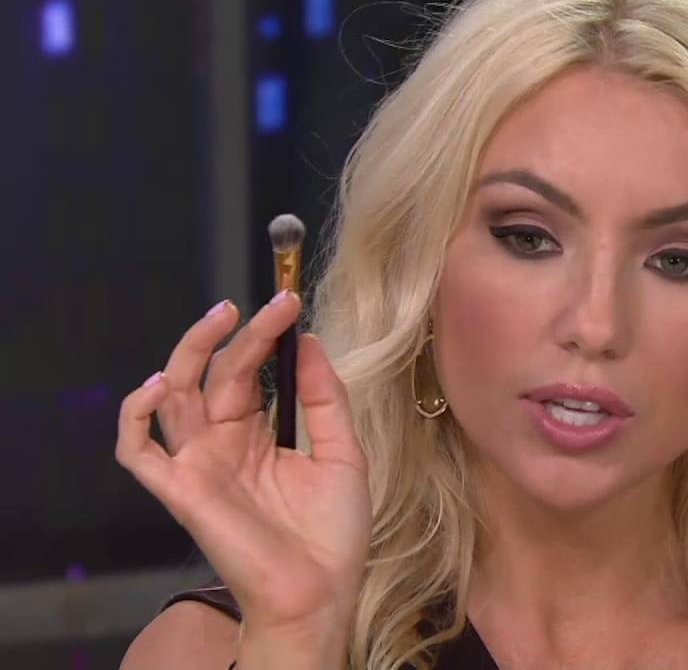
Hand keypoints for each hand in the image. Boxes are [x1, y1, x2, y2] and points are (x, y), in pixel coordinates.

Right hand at [116, 292, 371, 635]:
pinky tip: (160, 386)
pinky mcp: (180, 491)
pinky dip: (136, 416)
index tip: (290, 303)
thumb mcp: (342, 453)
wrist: (321, 592)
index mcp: (258, 433)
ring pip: (173, 396)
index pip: (250, 371)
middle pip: (213, 374)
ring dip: (190, 352)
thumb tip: (309, 342)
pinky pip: (138, 451)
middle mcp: (223, 442)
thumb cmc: (333, 533)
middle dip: (236, 335)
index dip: (265, 336)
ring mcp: (199, 464)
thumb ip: (325, 399)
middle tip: (264, 306)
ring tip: (221, 319)